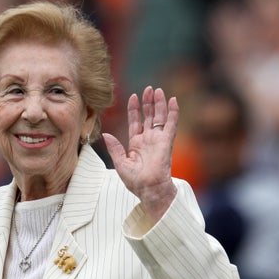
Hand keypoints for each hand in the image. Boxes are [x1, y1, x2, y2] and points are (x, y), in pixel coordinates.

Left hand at [102, 86, 178, 220]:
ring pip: (160, 117)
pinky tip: (173, 100)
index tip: (134, 96)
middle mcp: (148, 140)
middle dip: (148, 102)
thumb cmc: (135, 181)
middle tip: (148, 89)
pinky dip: (173, 112)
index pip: (135, 122)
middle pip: (148, 116)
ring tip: (158, 90)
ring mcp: (158, 140)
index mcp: (136, 144)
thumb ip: (114, 148)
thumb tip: (105, 134)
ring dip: (159, 103)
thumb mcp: (120, 163)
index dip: (134, 109)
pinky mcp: (167, 142)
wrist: (148, 189)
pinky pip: (171, 124)